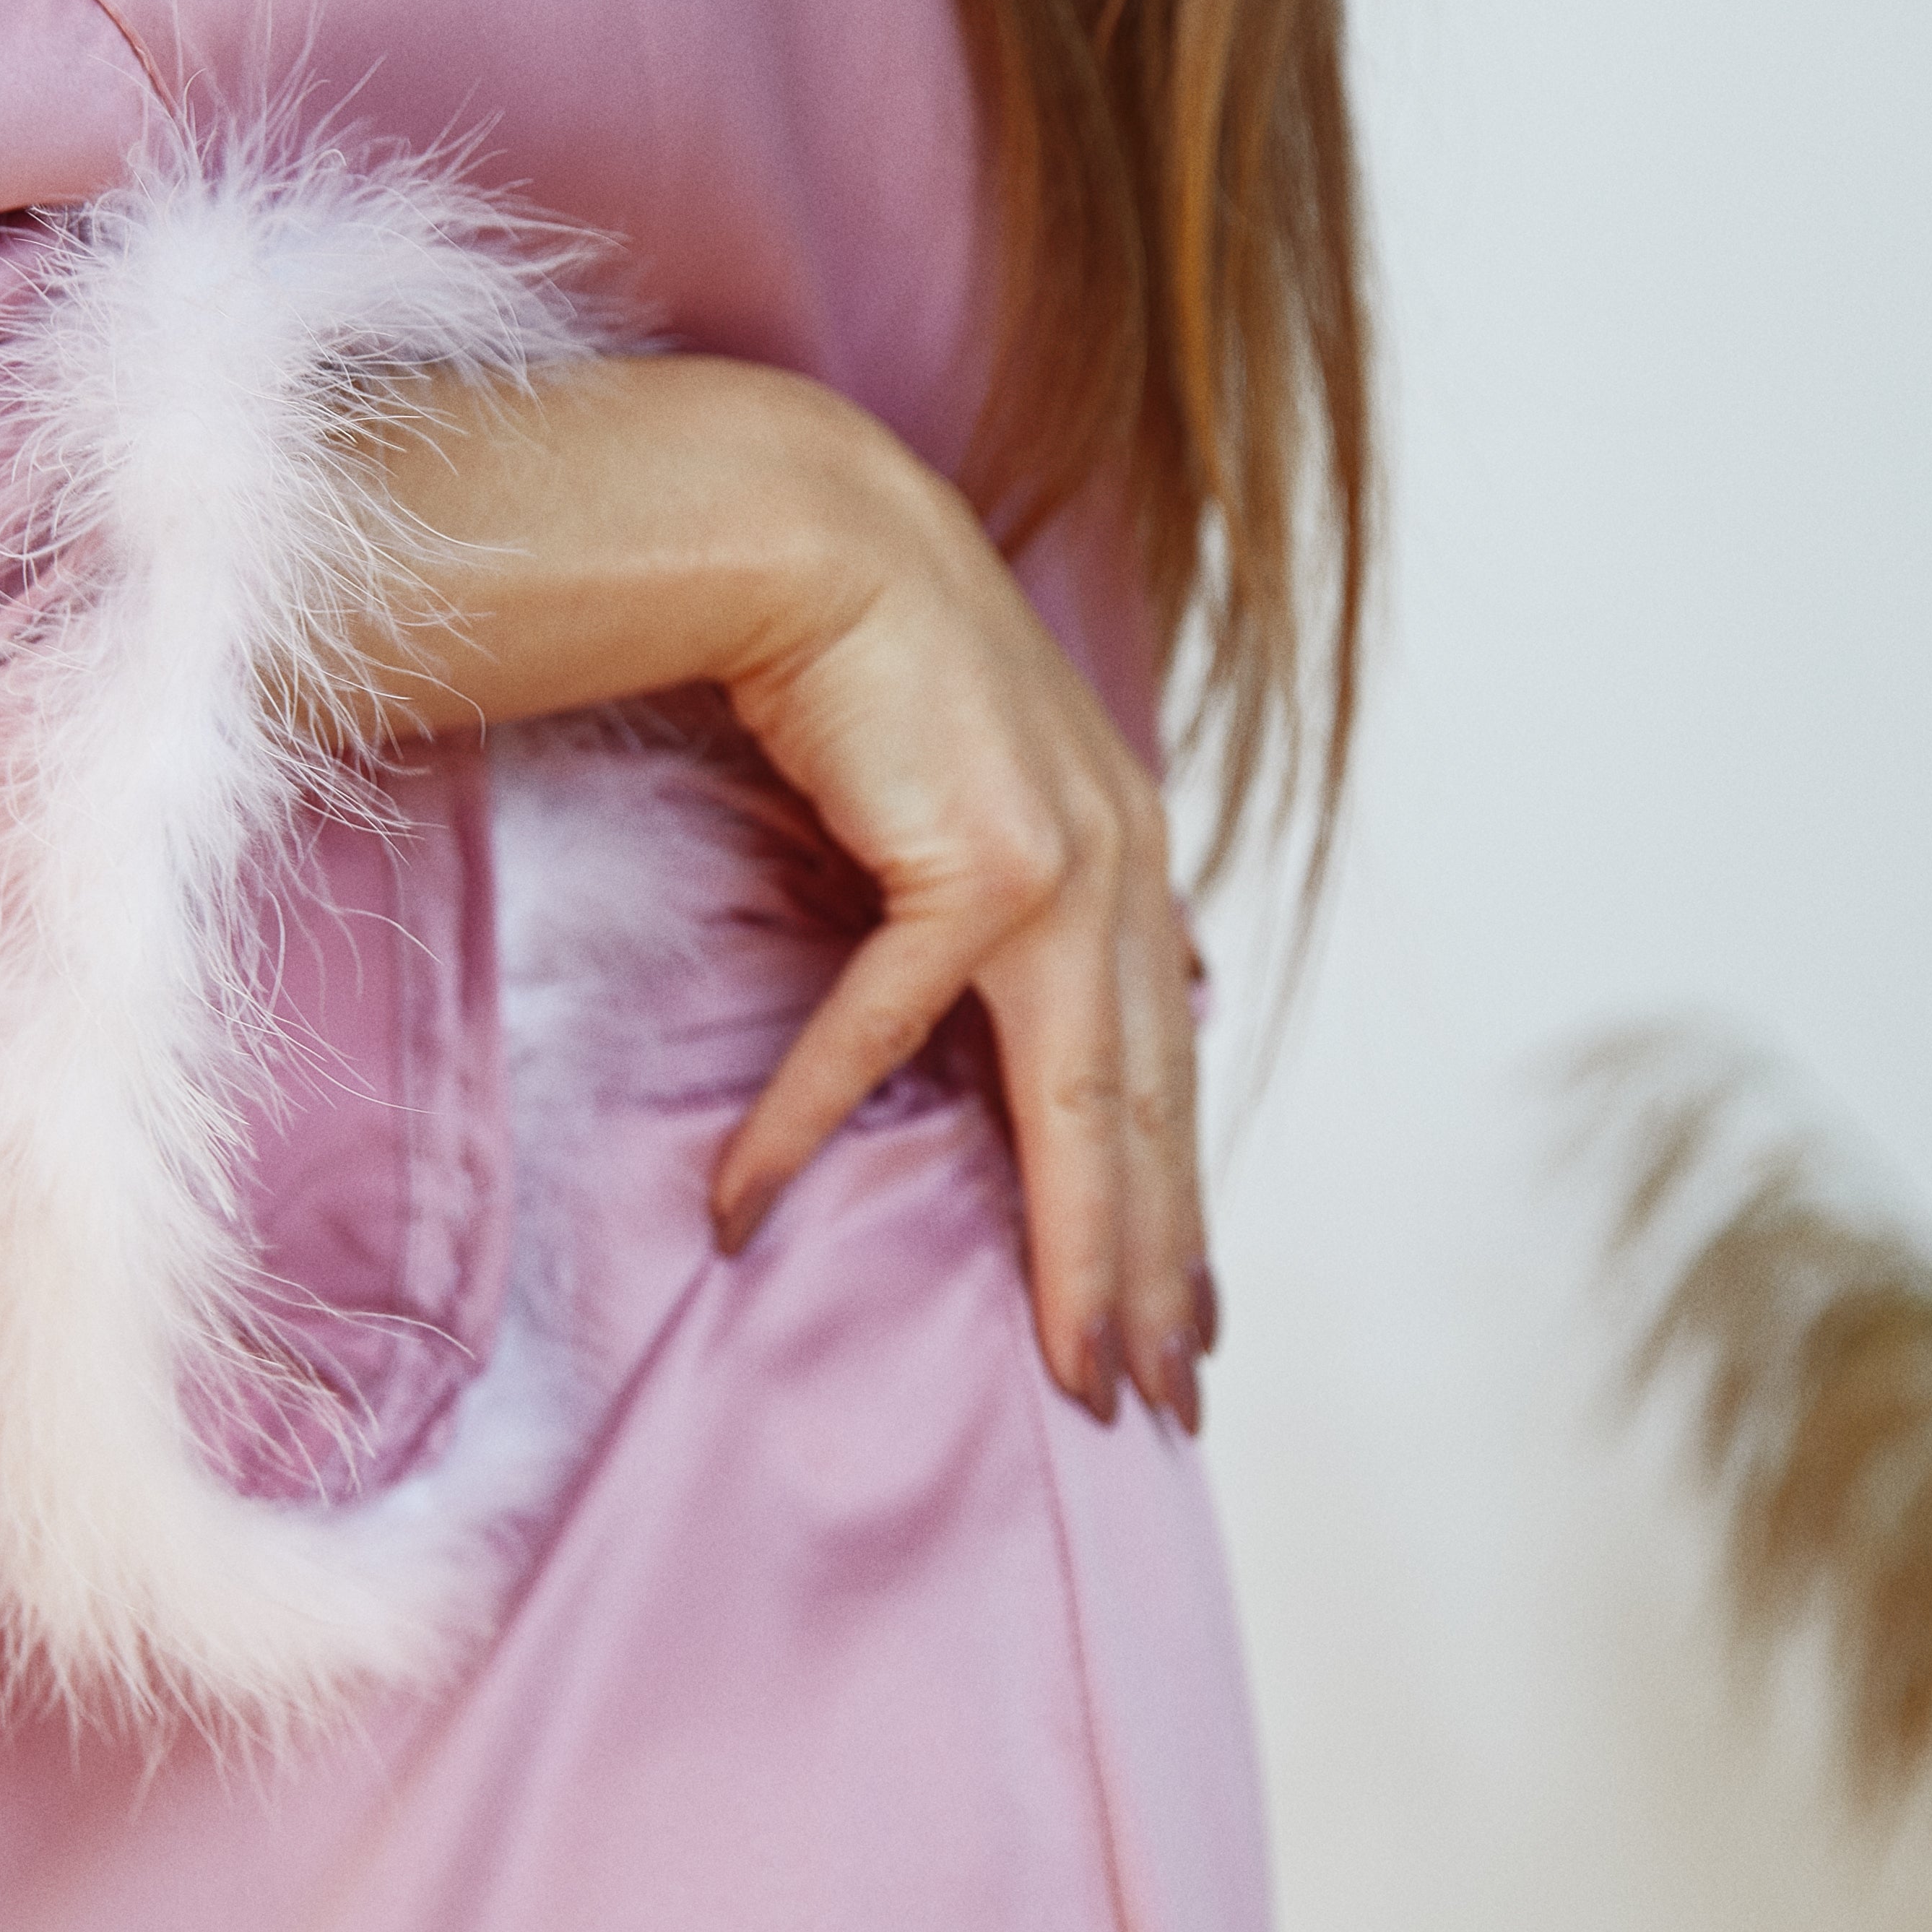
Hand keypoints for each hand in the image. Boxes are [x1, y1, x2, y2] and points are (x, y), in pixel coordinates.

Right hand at [705, 425, 1209, 1429]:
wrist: (808, 531)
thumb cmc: (864, 661)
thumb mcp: (969, 795)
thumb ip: (1008, 902)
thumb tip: (1040, 1002)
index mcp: (1124, 864)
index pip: (1162, 1071)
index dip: (1176, 1206)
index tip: (1186, 1320)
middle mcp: (1120, 873)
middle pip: (1147, 1115)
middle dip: (1158, 1269)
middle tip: (1163, 1400)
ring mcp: (1061, 871)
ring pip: (1080, 1107)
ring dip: (1077, 1250)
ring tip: (1078, 1369)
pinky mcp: (972, 865)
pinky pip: (883, 1034)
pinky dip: (805, 1121)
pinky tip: (745, 1207)